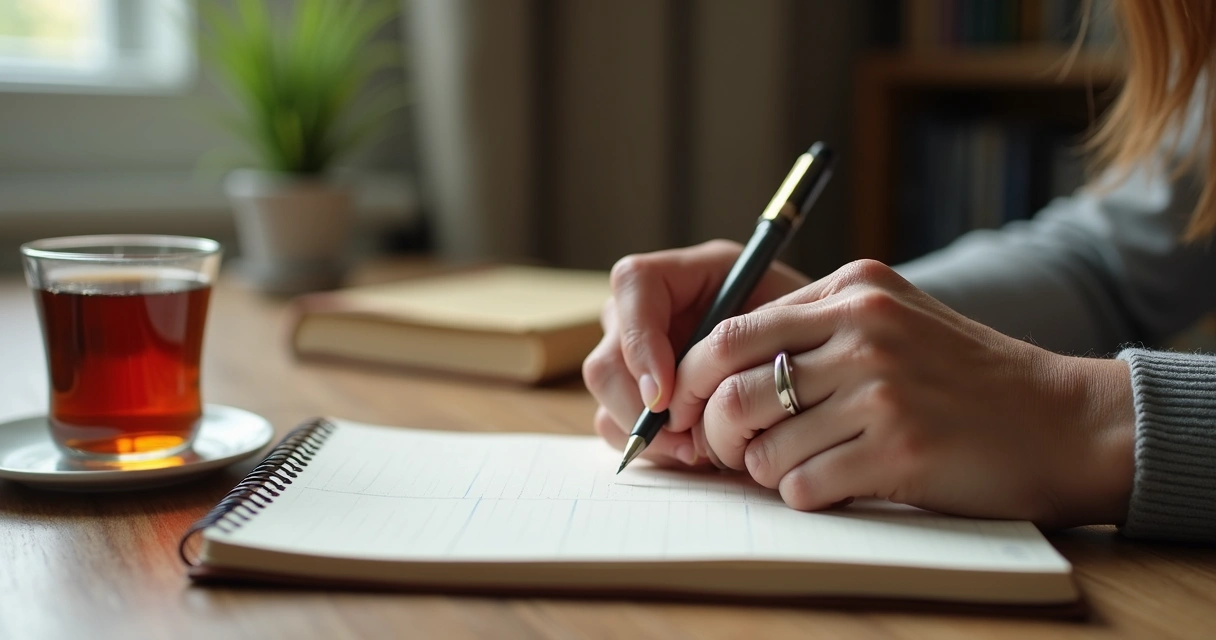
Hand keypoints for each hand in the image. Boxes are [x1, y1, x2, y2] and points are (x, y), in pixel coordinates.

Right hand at [583, 240, 810, 467]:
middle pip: (606, 355)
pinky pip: (616, 425)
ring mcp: (634, 355)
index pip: (634, 283)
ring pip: (607, 399)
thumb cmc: (803, 336)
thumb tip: (679, 393)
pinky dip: (651, 447)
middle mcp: (646, 312)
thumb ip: (737, 343)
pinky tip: (693, 453)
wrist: (810, 369)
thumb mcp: (785, 321)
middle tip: (686, 441)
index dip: (640, 338)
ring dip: (648, 433)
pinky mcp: (637, 395)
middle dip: (638, 407)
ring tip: (699, 451)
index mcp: (682, 275)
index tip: (665, 393)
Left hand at [666, 259, 1135, 528]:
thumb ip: (816, 325)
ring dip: (765, 468)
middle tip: (727, 450)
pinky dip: (804, 494)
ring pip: (764, 444)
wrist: (1062, 421)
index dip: (691, 379)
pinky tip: (835, 483)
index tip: (684, 408)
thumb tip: (719, 363)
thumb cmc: (965, 377)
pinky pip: (803, 484)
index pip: (731, 331)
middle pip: (733, 387)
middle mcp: (864, 331)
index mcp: (854, 291)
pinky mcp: (900, 449)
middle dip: (714, 430)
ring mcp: (882, 390)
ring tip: (797, 466)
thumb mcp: (894, 318)